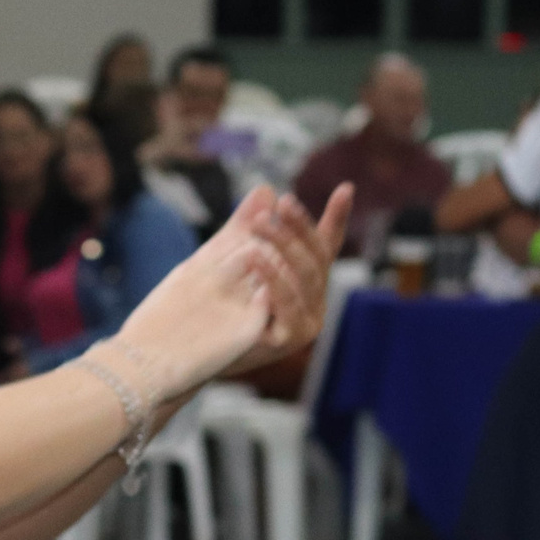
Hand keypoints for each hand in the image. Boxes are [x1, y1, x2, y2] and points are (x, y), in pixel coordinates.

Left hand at [231, 183, 352, 372]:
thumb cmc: (217, 302)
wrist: (194, 350)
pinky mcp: (290, 340)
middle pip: (315, 257)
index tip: (345, 189)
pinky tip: (255, 258)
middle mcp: (314, 301)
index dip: (337, 217)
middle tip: (281, 203)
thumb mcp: (233, 256)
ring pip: (305, 276)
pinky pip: (287, 304)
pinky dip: (273, 279)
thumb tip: (266, 189)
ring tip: (260, 224)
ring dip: (283, 246)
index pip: (326, 244)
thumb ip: (251, 225)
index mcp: (307, 281)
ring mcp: (306, 323)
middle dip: (298, 227)